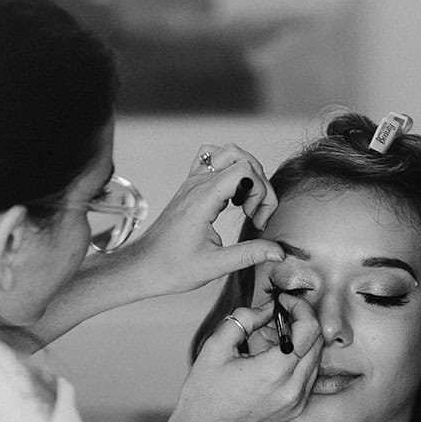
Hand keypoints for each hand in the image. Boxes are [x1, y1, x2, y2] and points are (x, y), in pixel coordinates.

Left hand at [115, 143, 281, 297]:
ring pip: (227, 153)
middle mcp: (196, 184)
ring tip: (246, 203)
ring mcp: (191, 183)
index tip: (258, 219)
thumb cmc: (171, 268)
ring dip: (245, 172)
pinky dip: (229, 170)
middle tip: (256, 214)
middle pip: (241, 157)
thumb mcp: (215, 266)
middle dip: (258, 183)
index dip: (262, 192)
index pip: (245, 170)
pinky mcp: (189, 187)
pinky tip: (232, 196)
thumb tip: (278, 250)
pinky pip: (212, 159)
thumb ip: (249, 254)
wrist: (142, 267)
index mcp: (202, 199)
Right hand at [164, 294, 321, 421]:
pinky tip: (278, 355)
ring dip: (303, 339)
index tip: (285, 301)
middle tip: (282, 312)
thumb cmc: (204, 398)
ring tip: (276, 333)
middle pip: (317, 342)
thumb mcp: (215, 349)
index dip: (301, 307)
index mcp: (274, 372)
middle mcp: (292, 389)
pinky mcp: (294, 410)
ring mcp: (296, 403)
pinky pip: (309, 377)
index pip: (309, 329)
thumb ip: (243, 320)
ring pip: (316, 359)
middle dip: (304, 320)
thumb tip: (266, 309)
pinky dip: (300, 359)